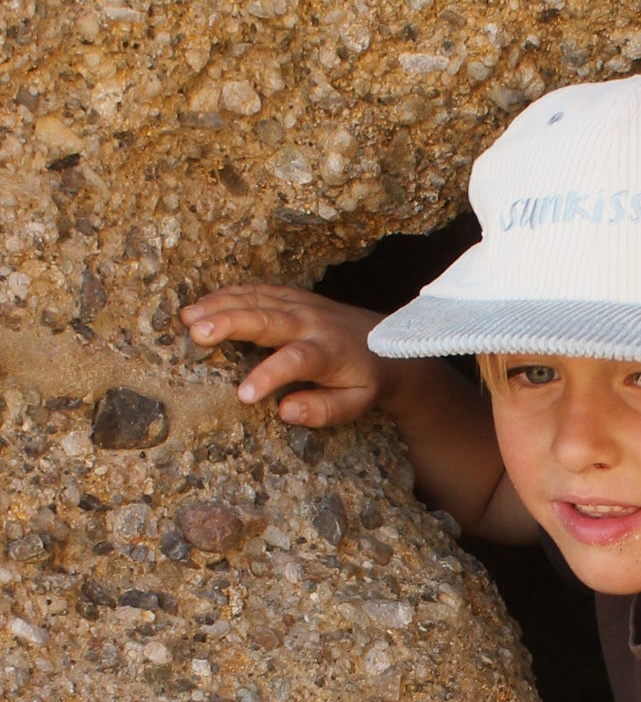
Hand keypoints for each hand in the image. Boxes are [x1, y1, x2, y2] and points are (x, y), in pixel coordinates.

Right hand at [180, 284, 389, 428]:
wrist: (391, 345)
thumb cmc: (368, 380)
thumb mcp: (358, 403)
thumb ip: (324, 410)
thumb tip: (285, 411)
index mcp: (329, 353)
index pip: (297, 361)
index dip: (270, 375)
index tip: (243, 395)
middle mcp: (313, 324)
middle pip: (269, 319)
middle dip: (232, 323)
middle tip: (196, 333)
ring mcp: (303, 305)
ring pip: (259, 299)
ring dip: (221, 305)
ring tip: (187, 317)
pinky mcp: (295, 297)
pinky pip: (259, 290)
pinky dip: (231, 293)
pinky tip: (204, 302)